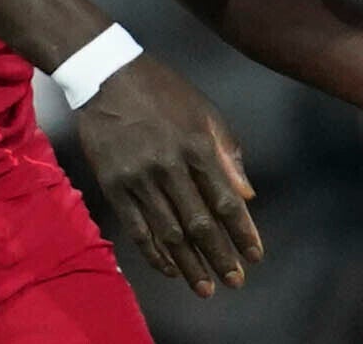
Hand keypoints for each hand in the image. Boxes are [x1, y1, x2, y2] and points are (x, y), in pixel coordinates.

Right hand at [70, 57, 261, 297]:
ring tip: (205, 287)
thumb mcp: (204, 110)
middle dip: (220, 257)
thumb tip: (247, 194)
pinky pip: (137, 228)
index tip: (256, 256)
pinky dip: (154, 252)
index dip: (243, 232)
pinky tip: (169, 268)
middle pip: (199, 224)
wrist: (106, 75)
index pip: (226, 201)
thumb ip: (227, 152)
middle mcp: (170, 165)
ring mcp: (139, 178)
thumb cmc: (163, 91)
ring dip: (190, 264)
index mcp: (197, 145)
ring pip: (169, 233)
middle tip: (235, 281)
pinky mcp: (114, 185)